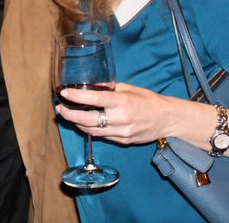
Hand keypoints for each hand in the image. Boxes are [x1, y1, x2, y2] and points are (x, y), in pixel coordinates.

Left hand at [56, 82, 191, 145]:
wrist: (167, 119)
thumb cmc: (148, 100)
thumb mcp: (129, 88)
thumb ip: (109, 89)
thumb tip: (90, 87)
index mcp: (122, 101)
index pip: (94, 99)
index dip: (76, 96)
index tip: (64, 93)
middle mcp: (121, 118)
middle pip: (88, 120)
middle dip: (70, 114)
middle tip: (60, 109)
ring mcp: (122, 132)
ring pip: (93, 131)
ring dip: (78, 123)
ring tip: (68, 115)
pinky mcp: (124, 141)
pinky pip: (103, 136)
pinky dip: (91, 130)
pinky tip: (84, 123)